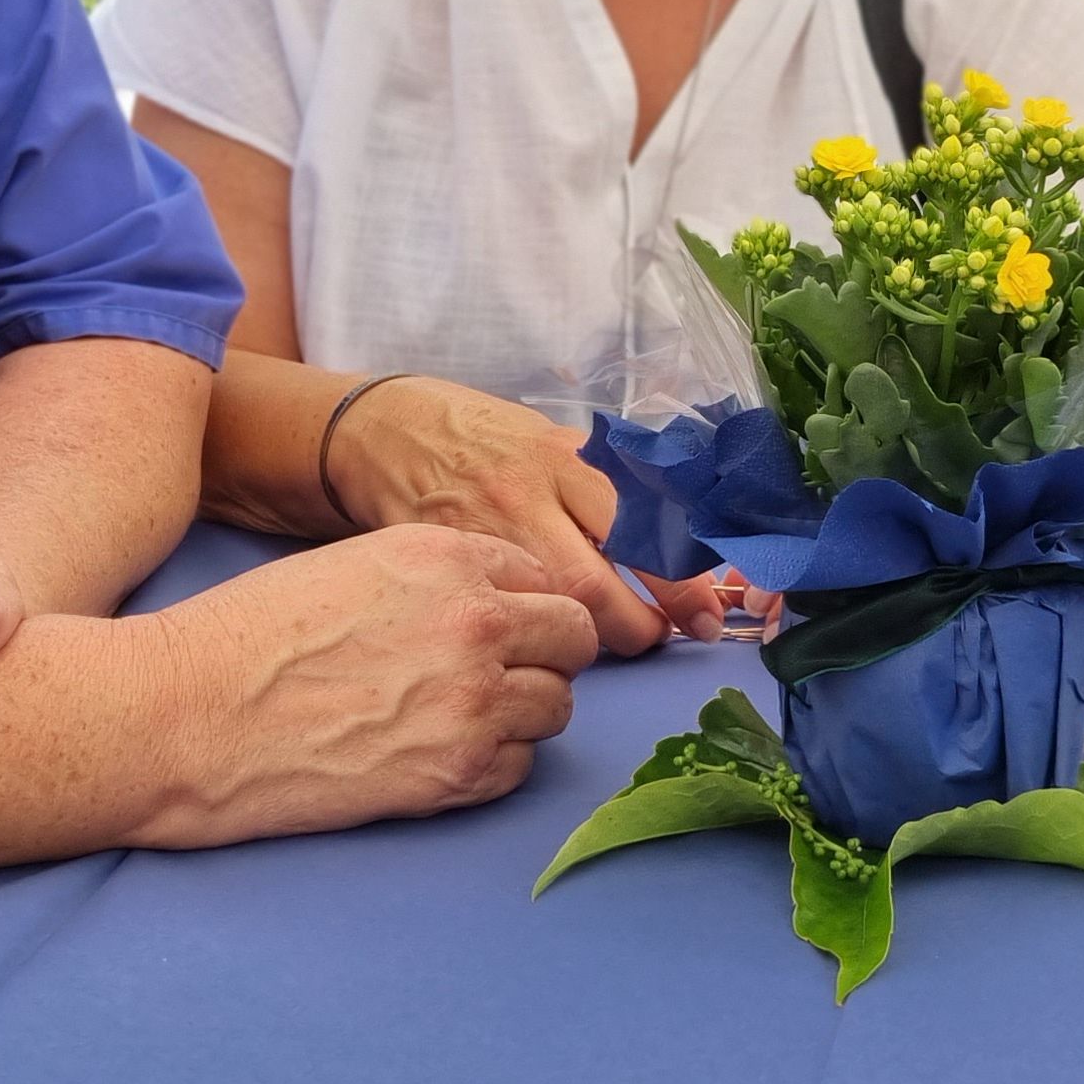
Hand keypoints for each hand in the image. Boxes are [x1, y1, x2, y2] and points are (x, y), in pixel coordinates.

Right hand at [140, 525, 603, 843]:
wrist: (183, 715)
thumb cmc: (247, 635)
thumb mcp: (351, 565)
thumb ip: (432, 577)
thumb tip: (487, 604)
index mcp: (446, 555)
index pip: (544, 576)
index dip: (524, 605)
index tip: (503, 628)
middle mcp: (476, 622)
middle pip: (574, 638)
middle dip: (547, 654)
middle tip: (501, 675)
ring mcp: (473, 702)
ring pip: (558, 707)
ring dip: (523, 712)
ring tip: (458, 718)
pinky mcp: (454, 774)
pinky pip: (520, 768)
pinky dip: (493, 764)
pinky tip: (439, 754)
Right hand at [327, 377, 723, 651]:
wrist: (377, 431)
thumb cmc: (476, 434)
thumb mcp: (546, 437)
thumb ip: (600, 485)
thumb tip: (676, 538)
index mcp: (562, 457)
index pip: (642, 522)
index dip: (681, 580)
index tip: (706, 611)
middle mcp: (525, 497)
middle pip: (599, 582)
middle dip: (641, 627)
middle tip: (660, 638)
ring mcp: (479, 540)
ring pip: (550, 615)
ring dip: (591, 646)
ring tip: (603, 647)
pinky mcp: (443, 573)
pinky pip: (505, 622)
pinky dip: (534, 646)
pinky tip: (539, 652)